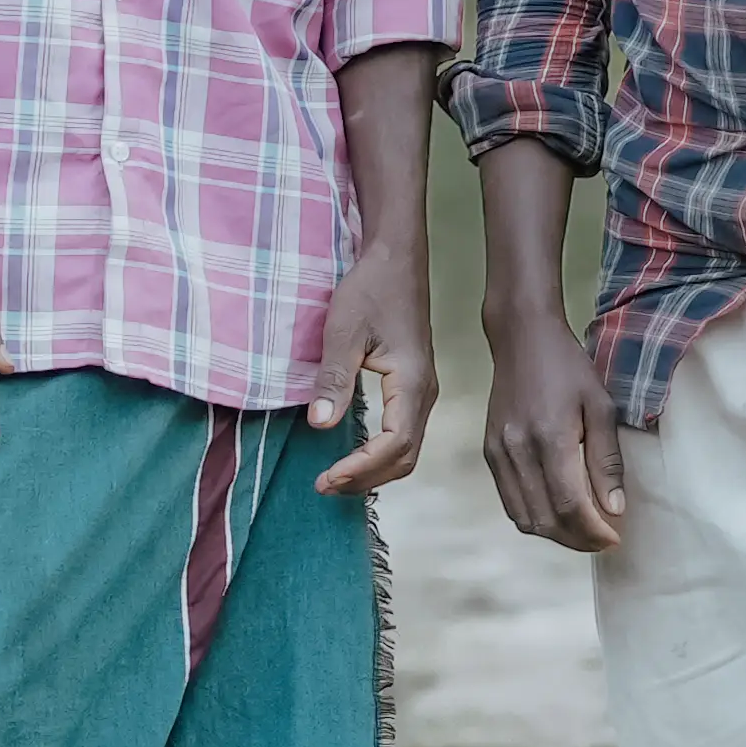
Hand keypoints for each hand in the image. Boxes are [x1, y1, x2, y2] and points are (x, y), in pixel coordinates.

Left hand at [312, 229, 438, 497]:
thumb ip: (333, 379)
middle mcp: (425, 393)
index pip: (395, 444)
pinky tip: (353, 455)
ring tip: (335, 478)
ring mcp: (423, 391)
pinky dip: (380, 454)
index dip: (362, 467)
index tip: (327, 477)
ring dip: (373, 470)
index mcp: (412, 382)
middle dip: (367, 477)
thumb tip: (320, 425)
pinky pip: (403, 433)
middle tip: (324, 485)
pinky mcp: (414, 387)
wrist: (395, 261)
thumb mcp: (343, 331)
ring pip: (407, 449)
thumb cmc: (371, 289)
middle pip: (405, 456)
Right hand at [478, 301, 630, 555]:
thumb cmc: (568, 368)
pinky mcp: (489, 453)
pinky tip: (556, 511)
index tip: (615, 538)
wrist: (522, 339)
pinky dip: (534, 517)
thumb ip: (606, 461)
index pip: (570, 506)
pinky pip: (509, 502)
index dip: (594, 531)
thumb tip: (614, 509)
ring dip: (555, 534)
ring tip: (582, 530)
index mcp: (550, 438)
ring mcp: (498, 453)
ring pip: (524, 518)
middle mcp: (518, 451)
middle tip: (603, 539)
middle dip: (578, 540)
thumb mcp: (600, 406)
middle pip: (545, 520)